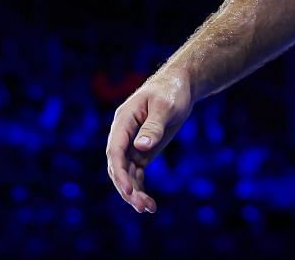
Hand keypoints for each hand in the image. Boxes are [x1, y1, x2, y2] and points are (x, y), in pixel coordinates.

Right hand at [106, 67, 195, 213]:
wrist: (179, 85)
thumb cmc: (171, 91)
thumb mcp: (165, 106)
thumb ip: (153, 126)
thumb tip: (140, 146)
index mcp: (123, 121)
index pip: (115, 150)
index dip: (119, 172)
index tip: (128, 190)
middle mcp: (123, 135)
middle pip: (118, 167)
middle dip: (127, 188)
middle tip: (141, 207)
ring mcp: (131, 145)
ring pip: (126, 174)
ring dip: (134, 193)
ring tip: (148, 209)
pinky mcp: (141, 152)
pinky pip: (136, 174)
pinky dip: (140, 189)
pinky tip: (150, 204)